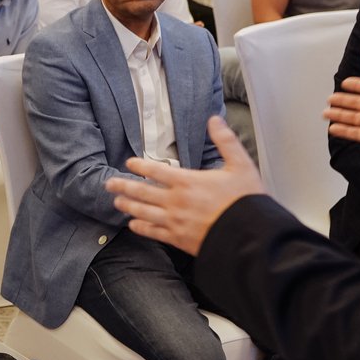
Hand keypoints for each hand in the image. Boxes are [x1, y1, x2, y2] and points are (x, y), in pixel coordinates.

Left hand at [104, 115, 265, 256]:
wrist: (250, 236)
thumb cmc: (246, 201)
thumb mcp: (240, 165)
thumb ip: (225, 141)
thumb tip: (214, 120)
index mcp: (188, 181)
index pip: (156, 170)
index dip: (139, 166)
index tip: (129, 163)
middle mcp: (176, 201)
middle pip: (142, 192)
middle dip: (123, 186)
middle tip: (109, 183)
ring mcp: (175, 221)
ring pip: (143, 212)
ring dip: (128, 206)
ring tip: (117, 201)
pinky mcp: (178, 239)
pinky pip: (153, 232)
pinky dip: (140, 228)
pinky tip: (133, 225)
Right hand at [323, 49, 359, 153]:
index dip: (355, 84)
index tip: (344, 83)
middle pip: (357, 102)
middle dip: (343, 100)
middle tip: (330, 99)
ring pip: (353, 118)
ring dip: (339, 115)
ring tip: (326, 113)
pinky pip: (355, 133)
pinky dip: (343, 132)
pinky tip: (333, 129)